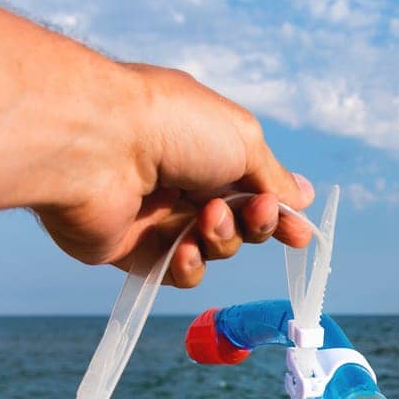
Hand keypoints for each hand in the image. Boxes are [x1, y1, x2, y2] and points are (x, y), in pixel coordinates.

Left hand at [33, 63, 314, 287]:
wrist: (95, 145)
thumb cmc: (170, 126)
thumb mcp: (243, 140)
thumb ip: (274, 178)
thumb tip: (303, 198)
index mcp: (204, 143)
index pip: (254, 187)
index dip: (278, 212)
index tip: (299, 233)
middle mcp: (180, 178)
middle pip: (238, 222)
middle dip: (254, 223)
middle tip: (254, 213)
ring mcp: (156, 215)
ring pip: (212, 249)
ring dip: (222, 240)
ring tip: (205, 220)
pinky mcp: (131, 249)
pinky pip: (176, 273)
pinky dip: (189, 265)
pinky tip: (184, 249)